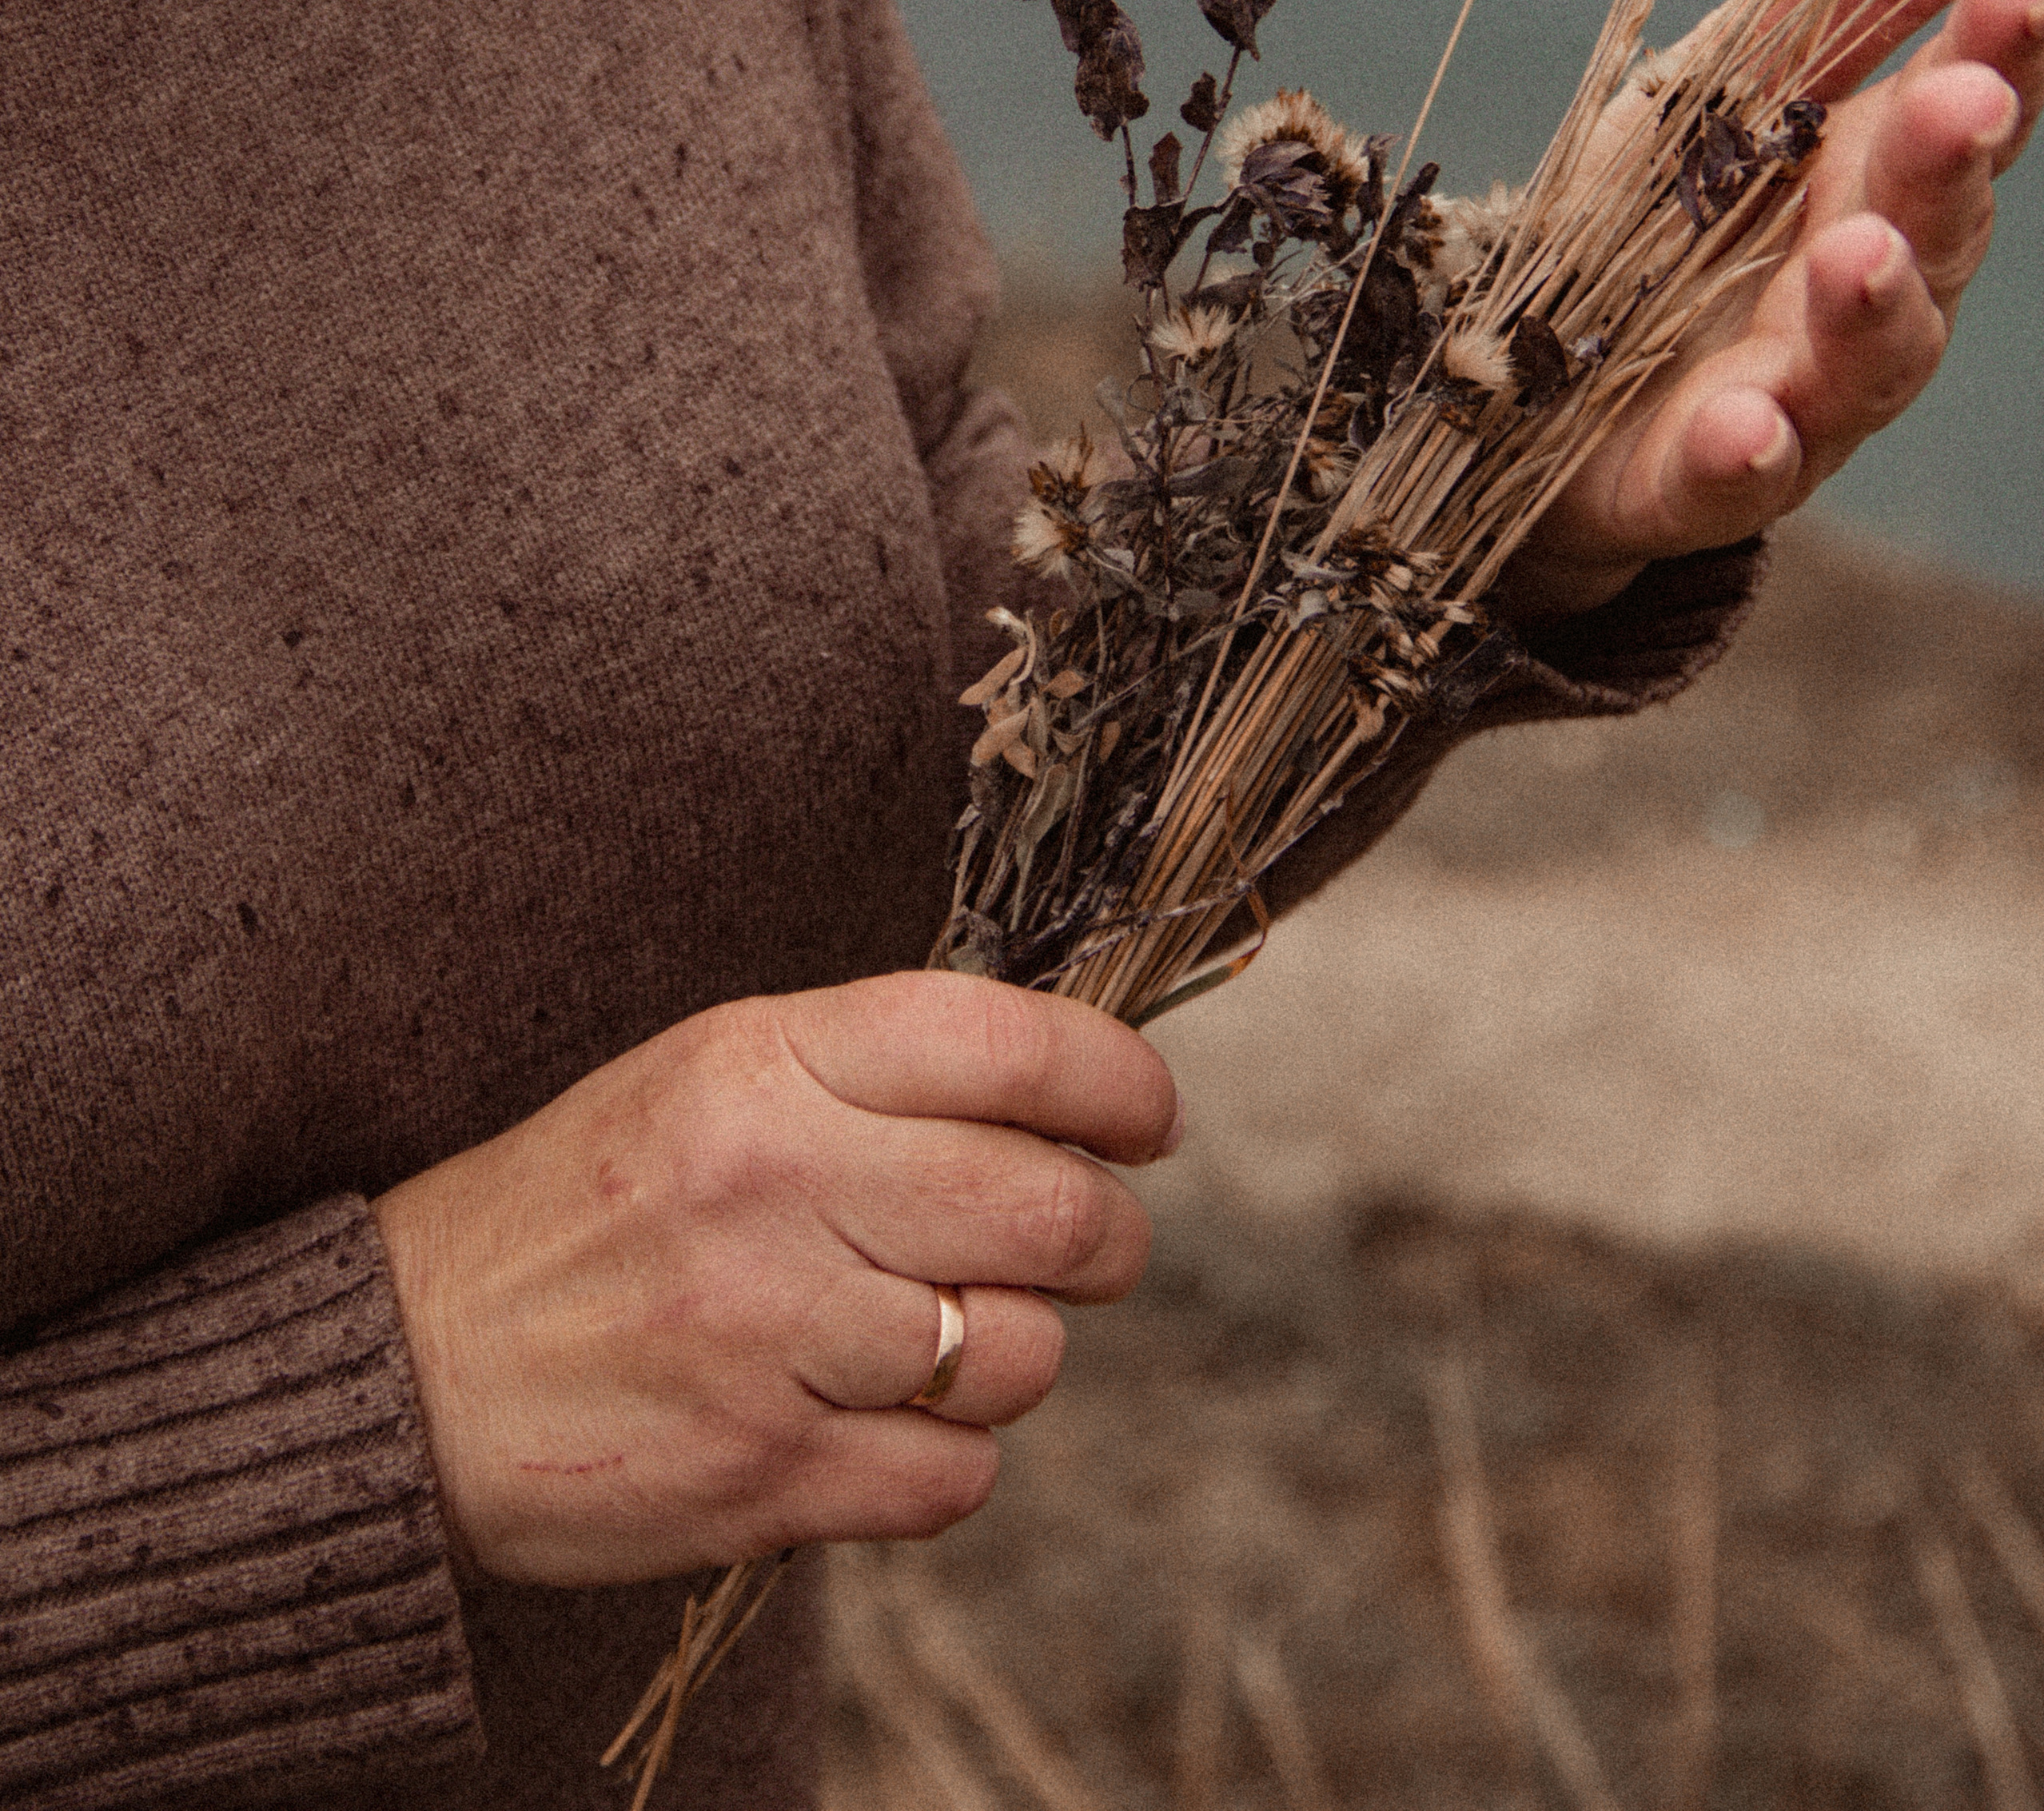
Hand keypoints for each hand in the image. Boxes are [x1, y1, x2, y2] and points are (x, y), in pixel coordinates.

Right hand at [370, 972, 1179, 1582]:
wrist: (414, 1371)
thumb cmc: (593, 1206)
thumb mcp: (713, 1073)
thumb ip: (880, 1070)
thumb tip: (1080, 1092)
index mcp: (764, 1062)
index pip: (1010, 1046)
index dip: (1120, 1082)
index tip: (1148, 1119)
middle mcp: (772, 1186)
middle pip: (1051, 1209)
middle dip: (1107, 1233)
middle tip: (1088, 1241)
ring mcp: (768, 1340)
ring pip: (1021, 1354)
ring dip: (1017, 1352)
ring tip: (947, 1333)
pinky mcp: (762, 1478)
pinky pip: (956, 1477)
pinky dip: (947, 1458)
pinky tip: (880, 1418)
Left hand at [1500, 0, 2043, 618]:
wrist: (1538, 412)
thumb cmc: (1668, 231)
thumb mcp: (1741, 89)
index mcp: (1870, 183)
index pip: (1966, 111)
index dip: (2007, 49)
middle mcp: (1860, 296)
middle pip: (1930, 230)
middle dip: (1946, 163)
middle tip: (1959, 100)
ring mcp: (1793, 397)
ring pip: (1861, 364)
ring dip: (1870, 311)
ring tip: (1860, 257)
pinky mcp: (1697, 481)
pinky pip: (1729, 475)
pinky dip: (1743, 451)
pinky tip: (1746, 425)